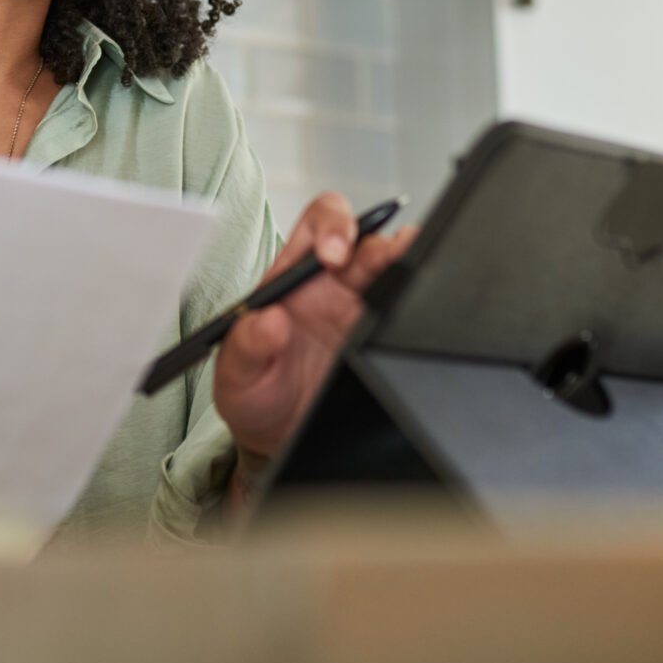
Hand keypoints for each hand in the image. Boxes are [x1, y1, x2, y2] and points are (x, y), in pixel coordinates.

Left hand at [210, 193, 414, 463]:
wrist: (282, 436)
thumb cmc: (255, 393)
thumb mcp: (236, 375)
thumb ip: (245, 347)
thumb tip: (268, 320)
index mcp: (294, 276)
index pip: (318, 226)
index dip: (331, 227)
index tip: (332, 255)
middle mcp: (335, 283)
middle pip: (368, 239)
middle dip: (379, 243)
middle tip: (385, 260)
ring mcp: (365, 307)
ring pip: (396, 267)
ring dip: (407, 262)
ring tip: (414, 270)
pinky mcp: (388, 334)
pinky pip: (412, 305)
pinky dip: (423, 298)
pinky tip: (426, 304)